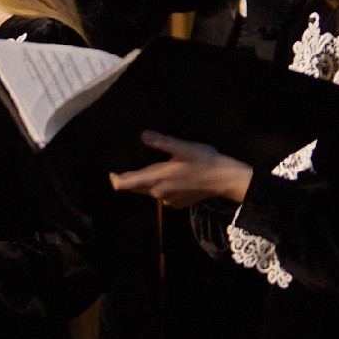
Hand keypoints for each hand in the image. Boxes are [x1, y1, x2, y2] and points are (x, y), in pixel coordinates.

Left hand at [110, 132, 254, 207]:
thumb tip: (142, 135)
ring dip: (147, 181)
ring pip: (149, 191)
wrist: (225, 180)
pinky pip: (162, 195)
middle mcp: (158, 193)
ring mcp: (168, 200)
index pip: (125, 184)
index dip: (115, 178)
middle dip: (130, 178)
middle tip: (130, 163)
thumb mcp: (182, 147)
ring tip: (152, 167)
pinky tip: (171, 176)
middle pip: (135, 188)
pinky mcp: (178, 204)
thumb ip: (161, 142)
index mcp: (155, 178)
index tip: (112, 169)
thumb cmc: (203, 161)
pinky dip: (162, 187)